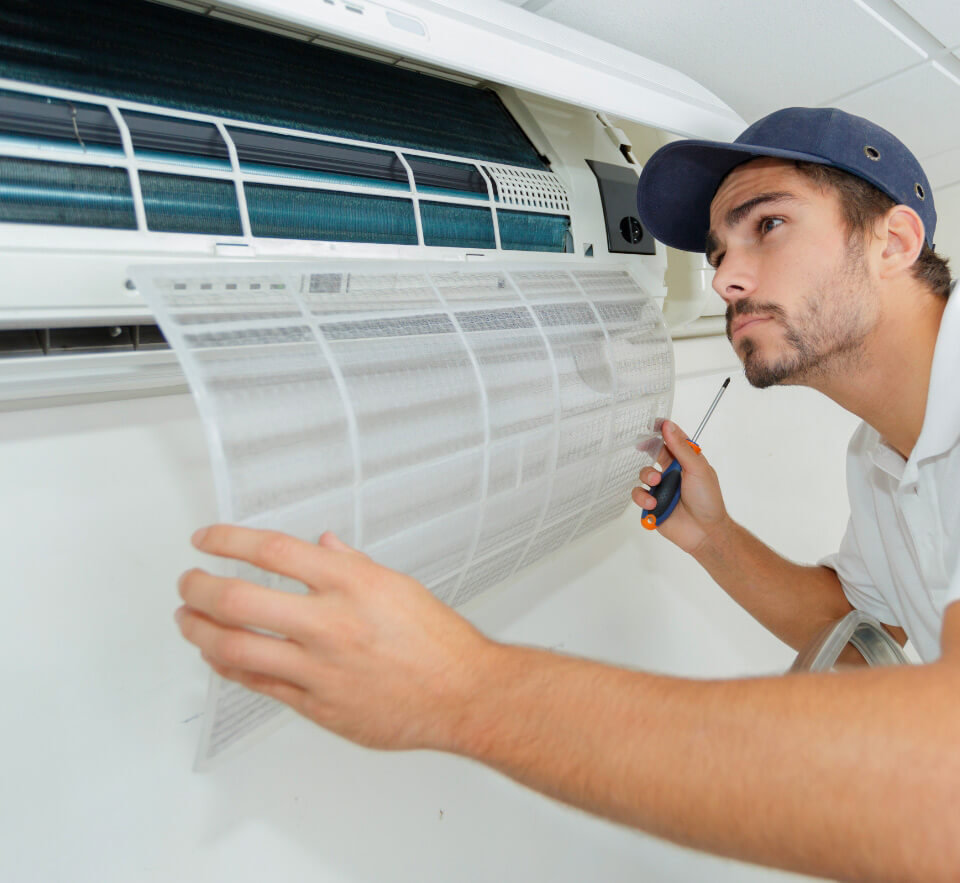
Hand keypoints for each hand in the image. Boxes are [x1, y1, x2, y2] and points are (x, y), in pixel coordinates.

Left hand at [175, 526, 495, 751]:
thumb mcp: (396, 584)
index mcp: (352, 583)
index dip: (227, 540)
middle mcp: (330, 623)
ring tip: (188, 619)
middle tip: (188, 581)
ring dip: (199, 630)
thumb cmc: (437, 640)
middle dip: (198, 587)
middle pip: (238, 599)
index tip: (206, 539)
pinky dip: (229, 666)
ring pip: (236, 648)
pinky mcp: (318, 706)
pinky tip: (217, 655)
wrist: (463, 694)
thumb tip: (322, 544)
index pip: (272, 550)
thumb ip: (351, 564)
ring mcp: (320, 668)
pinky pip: (258, 685)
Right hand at [631, 420, 729, 555]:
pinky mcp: (651, 504)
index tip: (653, 423)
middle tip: (641, 445)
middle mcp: (672, 473)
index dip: (663, 431)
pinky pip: (638, 495)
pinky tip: (652, 502)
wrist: (704, 532)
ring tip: (656, 482)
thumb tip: (668, 426)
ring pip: (643, 473)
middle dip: (648, 450)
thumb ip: (681, 448)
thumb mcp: (697, 469)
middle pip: (654, 454)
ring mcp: (661, 488)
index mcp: (686, 462)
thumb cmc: (708, 500)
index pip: (673, 440)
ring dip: (647, 475)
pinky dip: (643, 497)